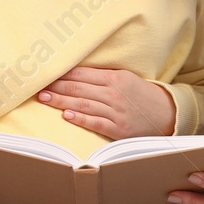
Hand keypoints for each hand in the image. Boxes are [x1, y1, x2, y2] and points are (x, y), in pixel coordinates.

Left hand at [37, 66, 175, 138]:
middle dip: (56, 86)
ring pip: (83, 104)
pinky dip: (81, 119)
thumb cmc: (141, 95)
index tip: (45, 73)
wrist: (167, 113)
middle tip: (37, 86)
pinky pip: (96, 123)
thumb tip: (74, 73)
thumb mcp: (125, 78)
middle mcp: (114, 93)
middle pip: (79, 88)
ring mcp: (116, 112)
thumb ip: (102, 76)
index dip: (62, 74)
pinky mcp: (118, 129)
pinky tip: (66, 115)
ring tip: (44, 98)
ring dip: (61, 101)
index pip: (82, 74)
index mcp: (114, 78)